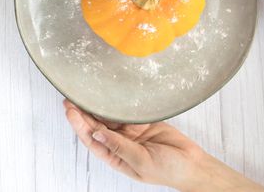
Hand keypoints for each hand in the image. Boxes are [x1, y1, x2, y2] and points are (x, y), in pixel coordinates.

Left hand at [63, 100, 263, 190]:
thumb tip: (96, 134)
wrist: (194, 164)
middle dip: (80, 113)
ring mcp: (128, 132)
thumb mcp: (141, 161)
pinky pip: (122, 111)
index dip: (78, 124)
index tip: (69, 110)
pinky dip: (112, 104)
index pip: (90, 138)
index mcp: (114, 156)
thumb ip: (119, 147)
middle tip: (69, 98)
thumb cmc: (169, 170)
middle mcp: (118, 143)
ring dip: (93, 107)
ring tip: (81, 93)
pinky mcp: (139, 122)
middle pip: (94, 126)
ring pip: (105, 117)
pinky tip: (102, 95)